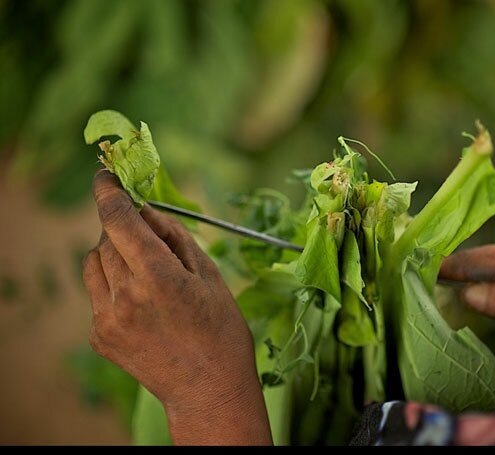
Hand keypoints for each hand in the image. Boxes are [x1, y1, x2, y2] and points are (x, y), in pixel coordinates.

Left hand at [82, 170, 271, 444]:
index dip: (109, 192)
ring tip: (144, 273)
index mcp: (158, 277)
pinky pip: (96, 294)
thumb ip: (175, 237)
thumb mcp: (209, 275)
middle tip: (148, 239)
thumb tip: (147, 210)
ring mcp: (107, 319)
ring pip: (94, 264)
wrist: (208, 388)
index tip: (105, 176)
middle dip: (123, 230)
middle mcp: (125, 296)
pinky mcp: (99, 336)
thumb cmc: (221, 330)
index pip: (119, 219)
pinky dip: (113, 285)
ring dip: (113, 255)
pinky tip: (142, 304)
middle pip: (106, 239)